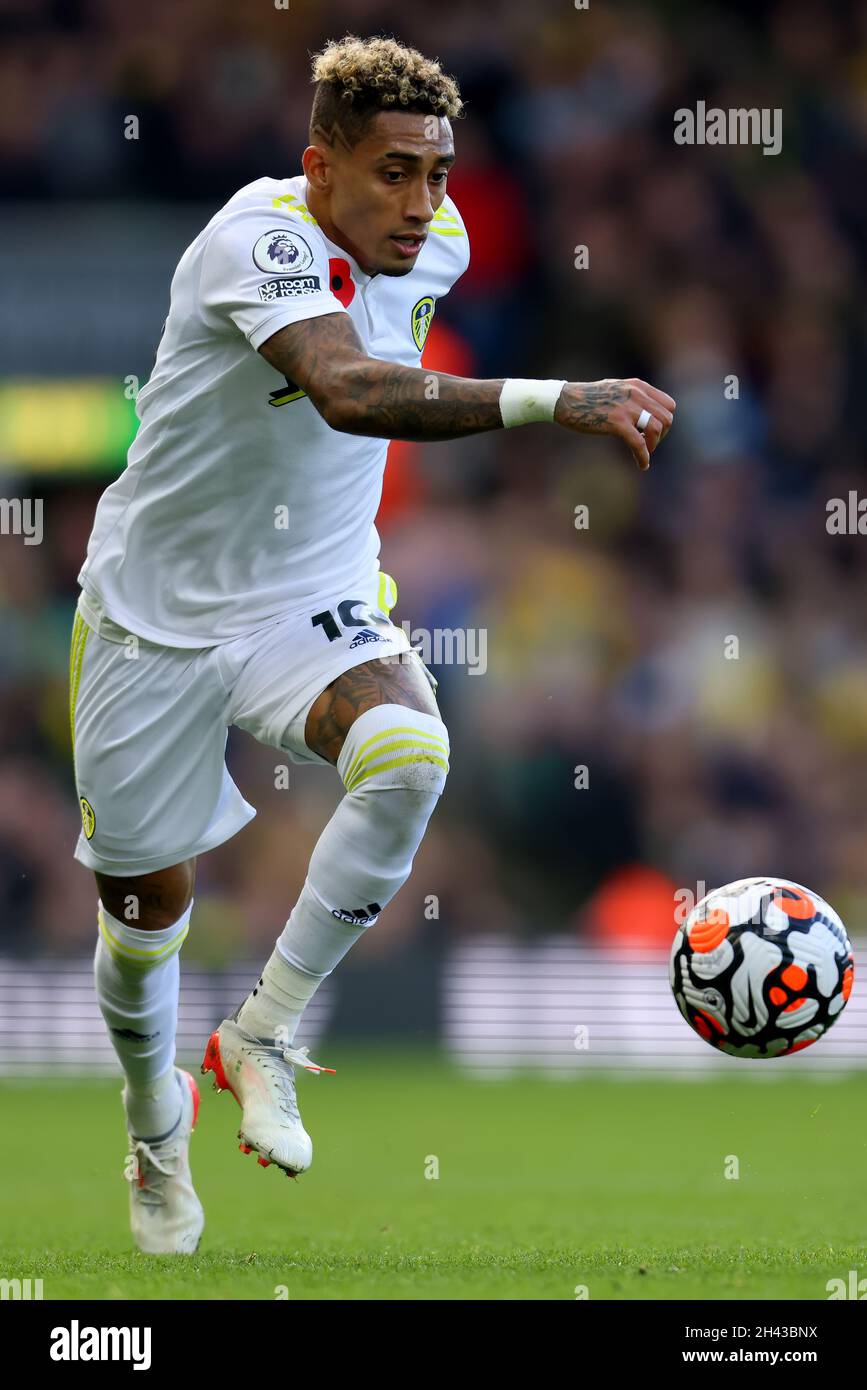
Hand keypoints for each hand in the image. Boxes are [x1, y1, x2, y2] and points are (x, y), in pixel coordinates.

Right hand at [553, 378, 675, 469]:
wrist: (565, 400)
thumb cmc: (587, 398)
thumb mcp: (616, 389)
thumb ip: (633, 397)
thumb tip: (646, 413)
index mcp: (638, 386)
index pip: (669, 405)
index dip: (665, 422)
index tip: (653, 433)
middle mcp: (637, 394)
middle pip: (666, 419)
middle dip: (661, 436)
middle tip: (648, 445)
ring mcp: (627, 408)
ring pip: (656, 430)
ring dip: (653, 446)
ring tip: (643, 454)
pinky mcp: (617, 423)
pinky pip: (639, 443)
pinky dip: (643, 457)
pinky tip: (642, 465)